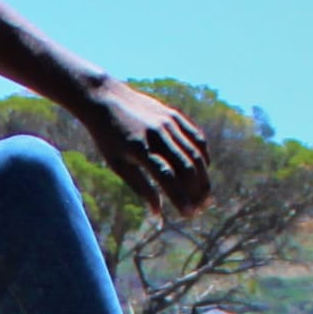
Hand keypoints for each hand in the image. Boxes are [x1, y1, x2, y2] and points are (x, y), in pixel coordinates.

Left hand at [82, 81, 210, 215]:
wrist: (106, 99)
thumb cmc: (108, 138)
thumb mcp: (117, 164)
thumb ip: (139, 186)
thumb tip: (157, 212)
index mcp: (139, 149)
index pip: (166, 177)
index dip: (179, 197)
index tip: (188, 214)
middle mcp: (157, 134)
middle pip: (186, 166)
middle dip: (196, 190)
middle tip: (200, 209)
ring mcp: (168, 123)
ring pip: (195, 153)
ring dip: (203, 177)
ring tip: (206, 196)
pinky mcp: (174, 115)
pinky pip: (196, 137)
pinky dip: (203, 155)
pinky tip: (204, 170)